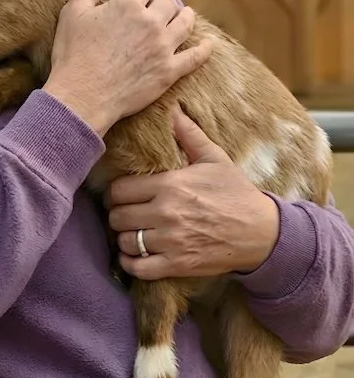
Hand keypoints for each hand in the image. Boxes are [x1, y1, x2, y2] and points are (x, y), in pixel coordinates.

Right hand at [42, 0, 212, 135]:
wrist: (82, 96)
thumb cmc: (73, 54)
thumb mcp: (74, 12)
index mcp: (128, 5)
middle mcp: (150, 22)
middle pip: (167, 1)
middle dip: (161, 3)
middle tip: (156, 10)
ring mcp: (163, 47)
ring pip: (185, 23)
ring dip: (185, 17)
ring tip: (184, 16)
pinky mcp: (169, 71)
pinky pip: (195, 57)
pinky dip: (204, 49)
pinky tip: (209, 44)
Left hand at [104, 107, 279, 278]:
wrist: (261, 232)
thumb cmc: (236, 192)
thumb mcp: (214, 158)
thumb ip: (189, 134)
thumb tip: (172, 109)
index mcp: (170, 185)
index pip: (119, 190)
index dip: (115, 192)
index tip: (121, 195)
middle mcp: (166, 213)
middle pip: (117, 216)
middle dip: (118, 214)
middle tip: (126, 213)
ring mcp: (171, 241)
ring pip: (125, 241)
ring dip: (125, 238)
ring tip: (132, 232)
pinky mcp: (177, 264)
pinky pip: (138, 268)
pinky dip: (130, 263)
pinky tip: (133, 255)